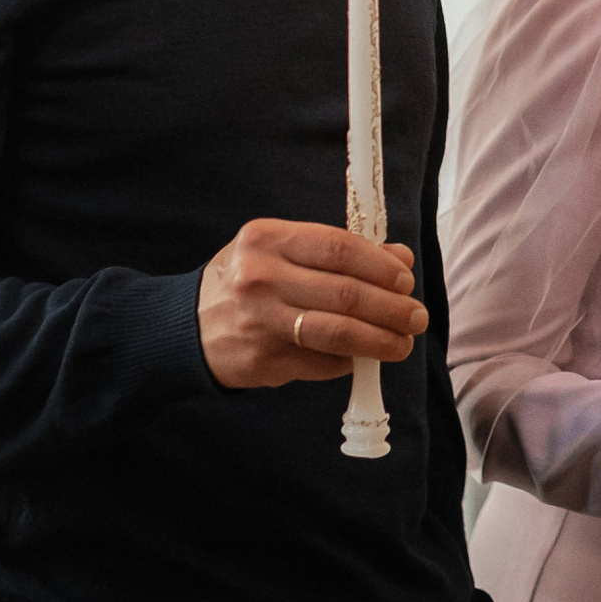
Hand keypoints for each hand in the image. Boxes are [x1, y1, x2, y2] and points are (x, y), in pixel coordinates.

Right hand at [198, 219, 428, 387]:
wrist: (185, 327)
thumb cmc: (246, 281)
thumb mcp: (281, 252)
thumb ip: (338, 252)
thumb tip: (400, 258)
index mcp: (267, 240)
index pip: (339, 249)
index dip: (381, 266)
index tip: (406, 280)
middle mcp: (260, 278)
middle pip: (345, 293)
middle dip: (391, 308)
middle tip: (415, 317)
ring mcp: (260, 321)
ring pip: (337, 333)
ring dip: (380, 340)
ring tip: (402, 343)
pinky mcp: (262, 360)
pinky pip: (320, 361)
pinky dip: (348, 360)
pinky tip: (362, 357)